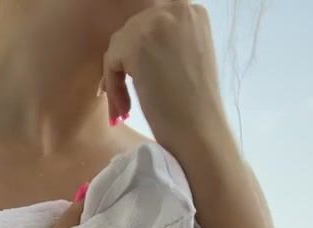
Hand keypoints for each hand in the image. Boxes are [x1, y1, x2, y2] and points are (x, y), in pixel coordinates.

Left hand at [101, 3, 224, 159]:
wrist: (200, 130)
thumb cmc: (197, 106)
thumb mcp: (188, 58)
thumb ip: (168, 42)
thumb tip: (137, 45)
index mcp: (192, 11)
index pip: (152, 22)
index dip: (141, 51)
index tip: (138, 78)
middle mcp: (176, 8)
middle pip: (134, 29)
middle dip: (127, 63)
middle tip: (127, 99)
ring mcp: (156, 22)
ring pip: (120, 43)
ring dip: (119, 77)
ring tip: (126, 108)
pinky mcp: (136, 43)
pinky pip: (111, 60)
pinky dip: (114, 86)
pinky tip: (125, 109)